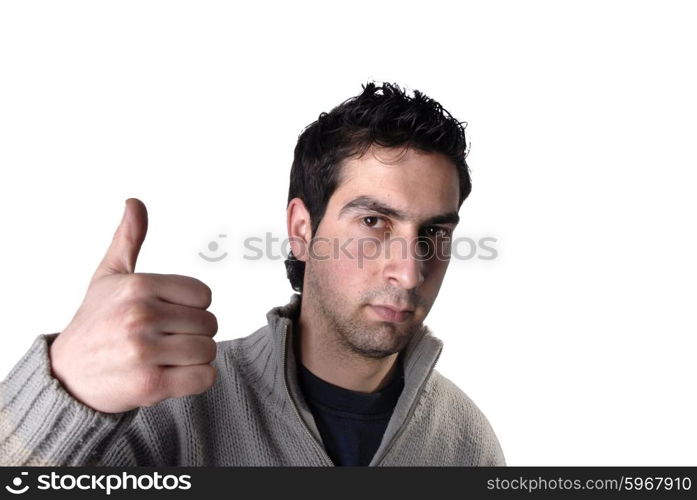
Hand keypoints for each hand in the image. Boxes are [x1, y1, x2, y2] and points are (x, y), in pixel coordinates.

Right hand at [49, 198, 217, 412]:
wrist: (67, 376)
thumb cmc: (95, 322)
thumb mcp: (109, 276)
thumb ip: (128, 240)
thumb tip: (134, 202)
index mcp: (138, 286)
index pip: (203, 295)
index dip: (191, 308)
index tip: (169, 315)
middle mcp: (141, 316)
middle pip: (209, 323)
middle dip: (193, 334)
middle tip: (166, 340)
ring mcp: (145, 351)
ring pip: (208, 350)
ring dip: (195, 358)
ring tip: (167, 357)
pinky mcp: (150, 384)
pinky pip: (203, 377)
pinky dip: (196, 379)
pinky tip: (174, 375)